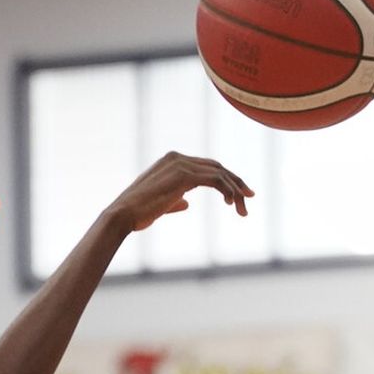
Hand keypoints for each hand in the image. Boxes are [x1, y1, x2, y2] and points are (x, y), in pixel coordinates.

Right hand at [106, 151, 252, 233]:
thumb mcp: (160, 205)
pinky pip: (215, 179)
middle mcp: (178, 158)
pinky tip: (232, 203)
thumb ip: (175, 200)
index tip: (240, 194)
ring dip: (236, 190)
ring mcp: (181, 164)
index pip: (206, 167)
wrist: (123, 215)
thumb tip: (186, 203)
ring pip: (219, 173)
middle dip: (236, 182)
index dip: (226, 178)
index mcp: (172, 161)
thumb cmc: (137, 214)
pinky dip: (228, 189)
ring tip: (243, 208)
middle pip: (217, 166)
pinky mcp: (184, 175)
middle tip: (250, 197)